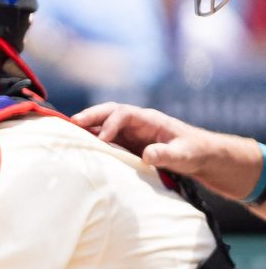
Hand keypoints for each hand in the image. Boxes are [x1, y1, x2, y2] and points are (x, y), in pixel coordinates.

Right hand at [78, 103, 265, 203]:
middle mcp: (136, 121)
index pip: (123, 113)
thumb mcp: (184, 155)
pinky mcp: (127, 143)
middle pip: (108, 112)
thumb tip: (147, 155)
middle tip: (71, 123)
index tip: (102, 138)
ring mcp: (130, 131)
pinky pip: (105, 137)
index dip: (110, 123)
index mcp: (149, 119)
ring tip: (68, 133)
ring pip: (103, 123)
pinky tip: (79, 146)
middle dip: (90, 115)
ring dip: (87, 126)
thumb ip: (166, 154)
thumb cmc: (195, 152)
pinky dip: (91, 138)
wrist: (201, 156)